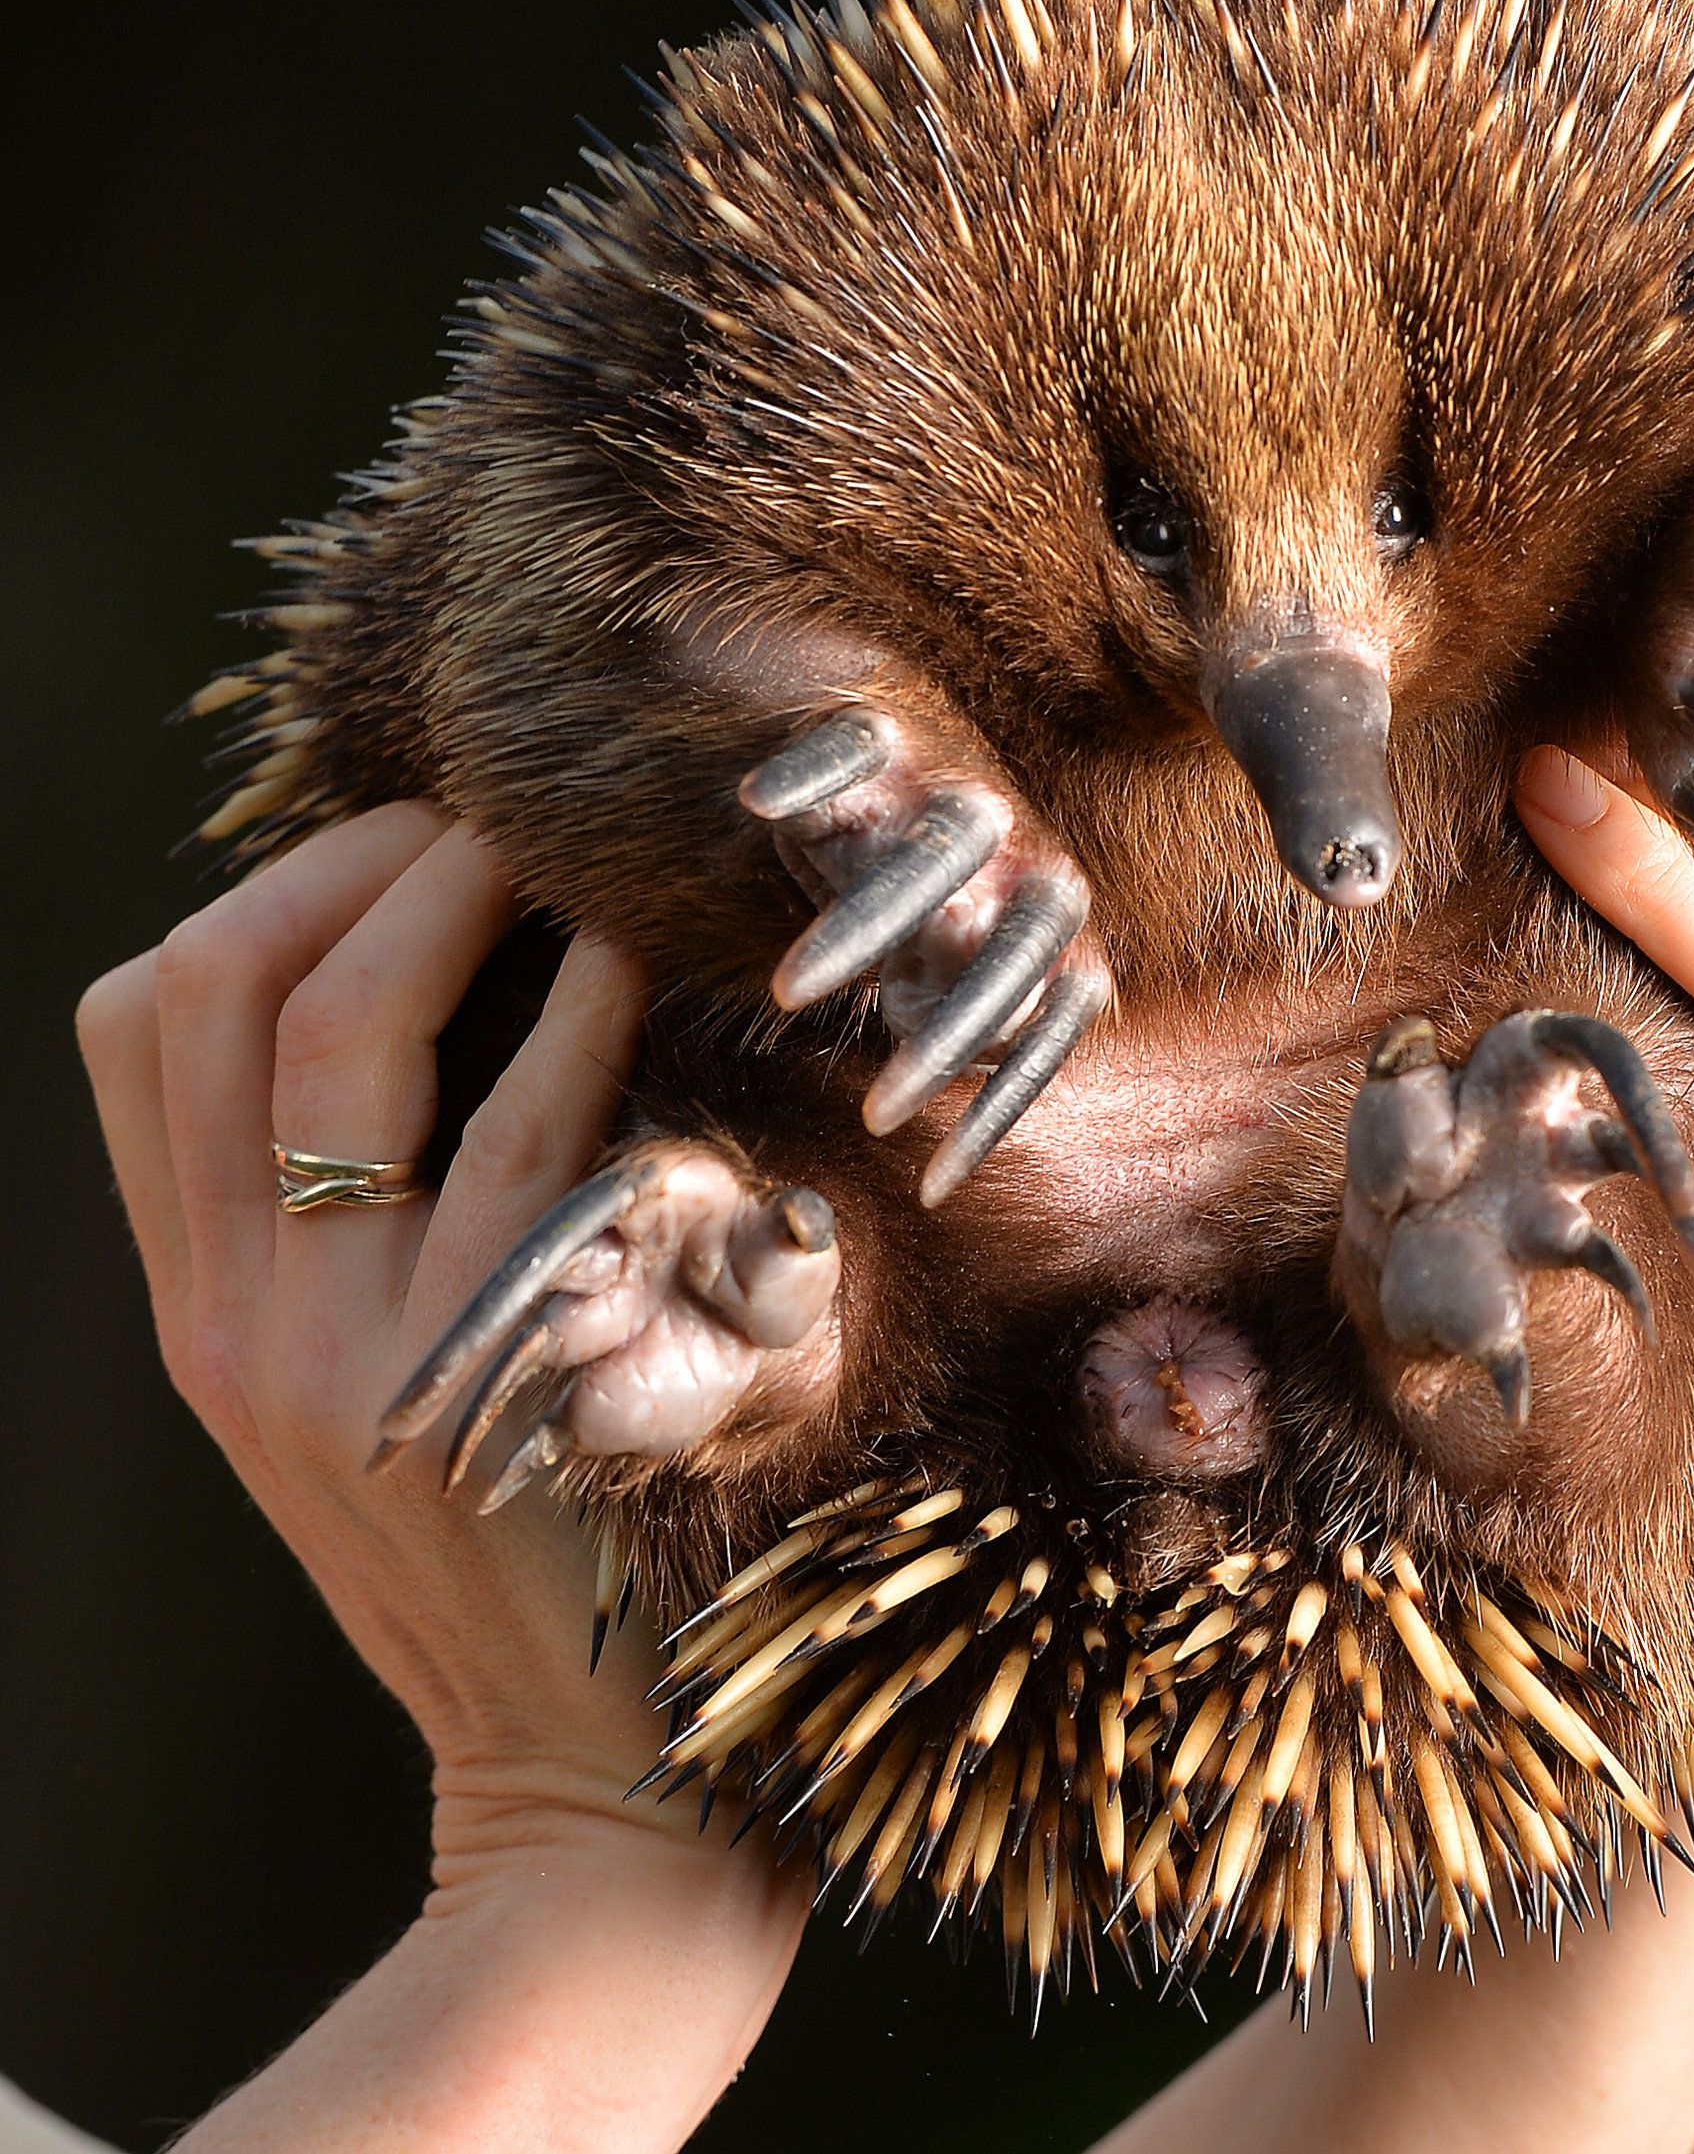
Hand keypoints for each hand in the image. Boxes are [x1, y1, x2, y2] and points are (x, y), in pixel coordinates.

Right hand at [78, 808, 804, 2152]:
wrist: (579, 1785)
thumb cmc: (512, 1558)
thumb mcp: (369, 1397)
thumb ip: (351, 1234)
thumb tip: (423, 1004)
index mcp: (203, 1309)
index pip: (137, 1023)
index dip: (260, 894)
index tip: (393, 856)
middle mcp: (239, 1321)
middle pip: (215, 990)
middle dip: (347, 860)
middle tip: (480, 826)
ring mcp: (347, 1351)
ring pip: (338, 1029)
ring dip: (455, 895)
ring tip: (559, 857)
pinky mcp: (486, 1377)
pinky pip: (521, 1132)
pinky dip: (577, 1011)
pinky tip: (637, 967)